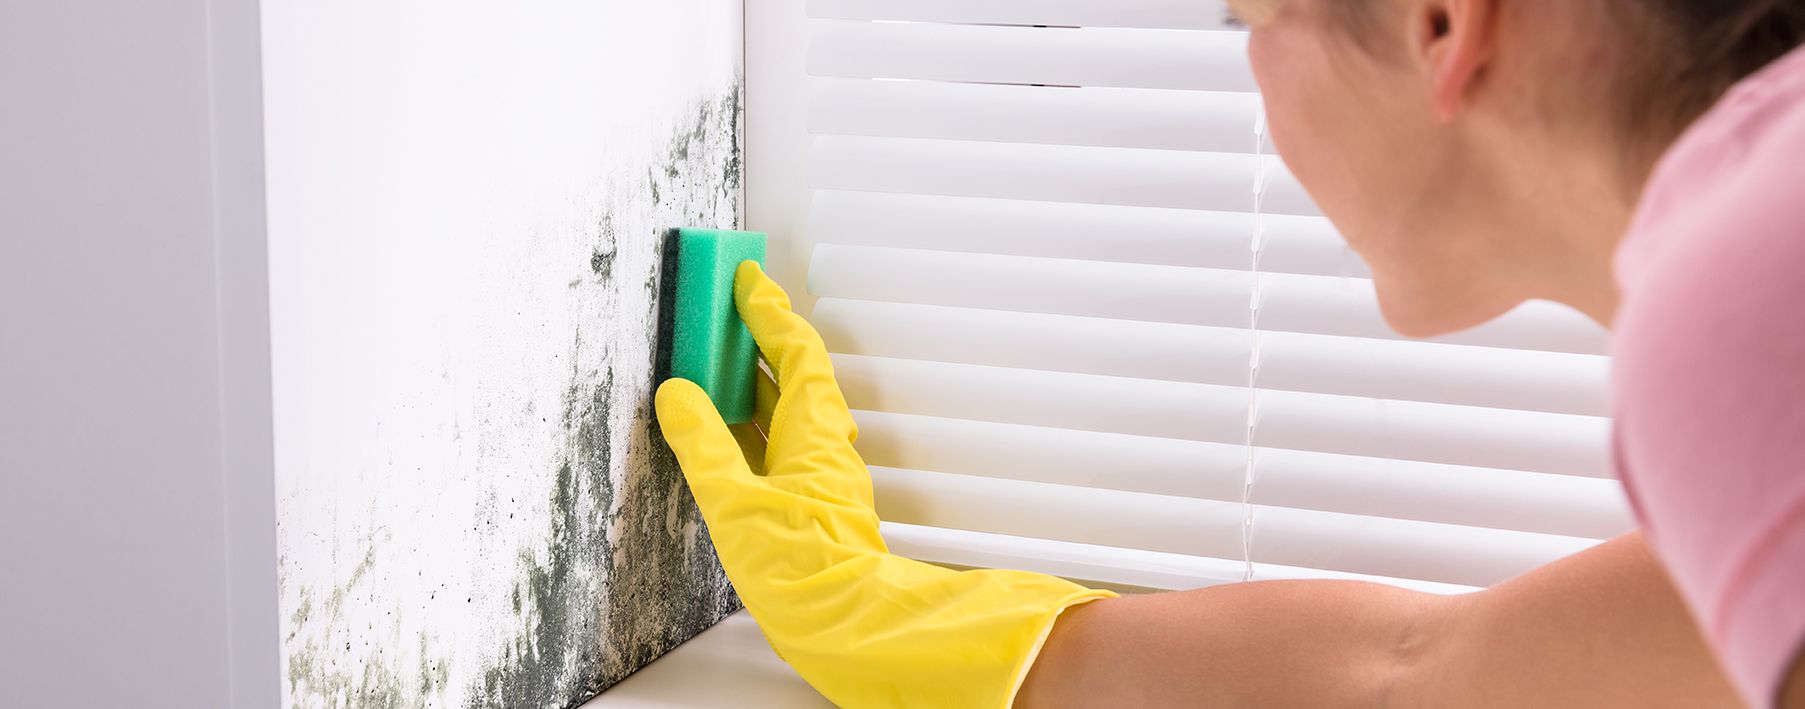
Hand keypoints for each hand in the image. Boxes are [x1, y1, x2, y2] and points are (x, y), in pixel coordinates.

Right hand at [655, 261, 1117, 707]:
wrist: (845, 625)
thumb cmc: (802, 568)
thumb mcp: (733, 498)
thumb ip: (702, 442)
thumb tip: (678, 395)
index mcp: (814, 432)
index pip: (795, 352)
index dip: (769, 313)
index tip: (748, 280)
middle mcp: (825, 448)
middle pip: (793, 378)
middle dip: (757, 342)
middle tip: (723, 314)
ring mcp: (821, 478)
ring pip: (785, 414)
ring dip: (751, 385)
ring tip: (710, 367)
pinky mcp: (811, 507)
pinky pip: (778, 447)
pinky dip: (749, 428)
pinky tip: (722, 438)